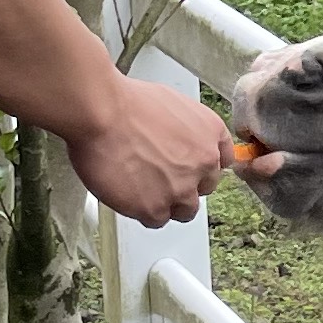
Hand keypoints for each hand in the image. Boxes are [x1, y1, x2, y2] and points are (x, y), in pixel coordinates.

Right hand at [69, 75, 229, 225]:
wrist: (101, 114)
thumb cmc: (125, 102)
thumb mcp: (170, 103)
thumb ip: (183, 129)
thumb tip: (175, 140)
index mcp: (210, 132)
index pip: (222, 160)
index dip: (203, 166)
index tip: (191, 167)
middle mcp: (204, 163)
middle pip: (205, 188)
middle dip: (185, 185)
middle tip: (159, 177)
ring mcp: (182, 189)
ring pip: (185, 210)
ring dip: (167, 203)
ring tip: (142, 189)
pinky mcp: (156, 208)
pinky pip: (156, 220)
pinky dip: (142, 211)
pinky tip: (128, 195)